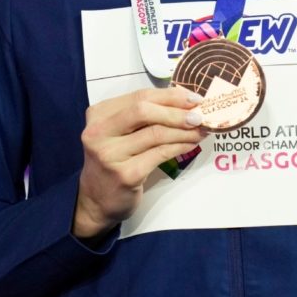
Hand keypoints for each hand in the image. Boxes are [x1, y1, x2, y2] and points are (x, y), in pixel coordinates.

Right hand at [73, 86, 205, 239]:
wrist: (97, 201)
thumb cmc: (114, 161)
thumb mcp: (120, 132)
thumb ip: (144, 115)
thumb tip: (183, 101)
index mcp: (99, 114)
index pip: (139, 96)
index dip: (170, 96)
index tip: (194, 99)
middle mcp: (99, 132)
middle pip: (144, 110)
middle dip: (176, 111)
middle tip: (199, 116)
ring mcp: (110, 154)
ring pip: (155, 133)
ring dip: (183, 131)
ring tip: (200, 130)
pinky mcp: (125, 174)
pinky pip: (160, 154)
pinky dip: (180, 146)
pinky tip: (190, 144)